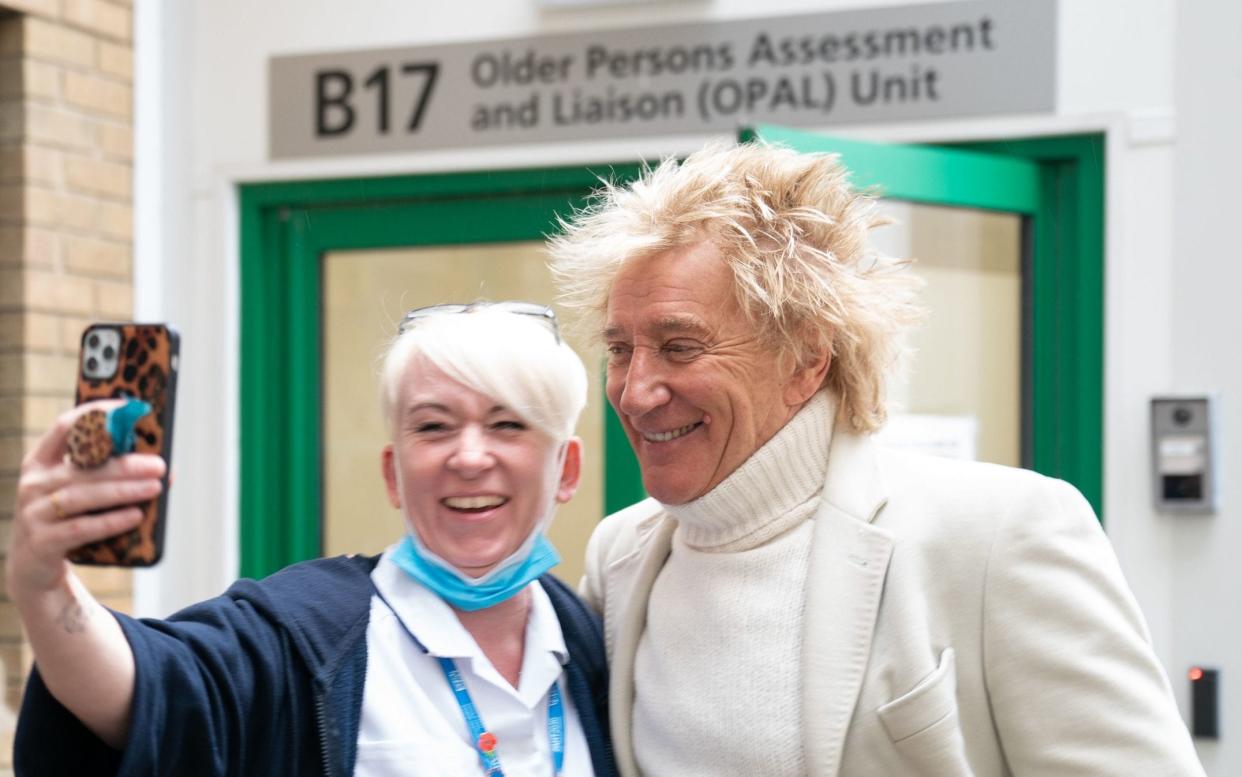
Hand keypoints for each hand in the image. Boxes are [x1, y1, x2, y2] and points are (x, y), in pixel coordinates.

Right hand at [6, 402, 164, 602]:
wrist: (35, 570)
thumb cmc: (68, 520)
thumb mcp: (82, 493)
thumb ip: (111, 475)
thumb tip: (163, 466)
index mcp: (41, 461)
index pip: (65, 427)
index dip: (96, 414)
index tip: (130, 407)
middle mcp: (33, 483)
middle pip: (83, 467)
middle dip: (125, 464)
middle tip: (159, 464)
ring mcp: (33, 512)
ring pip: (83, 496)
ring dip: (123, 490)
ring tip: (155, 488)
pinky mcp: (41, 541)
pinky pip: (80, 528)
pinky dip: (110, 521)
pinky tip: (135, 516)